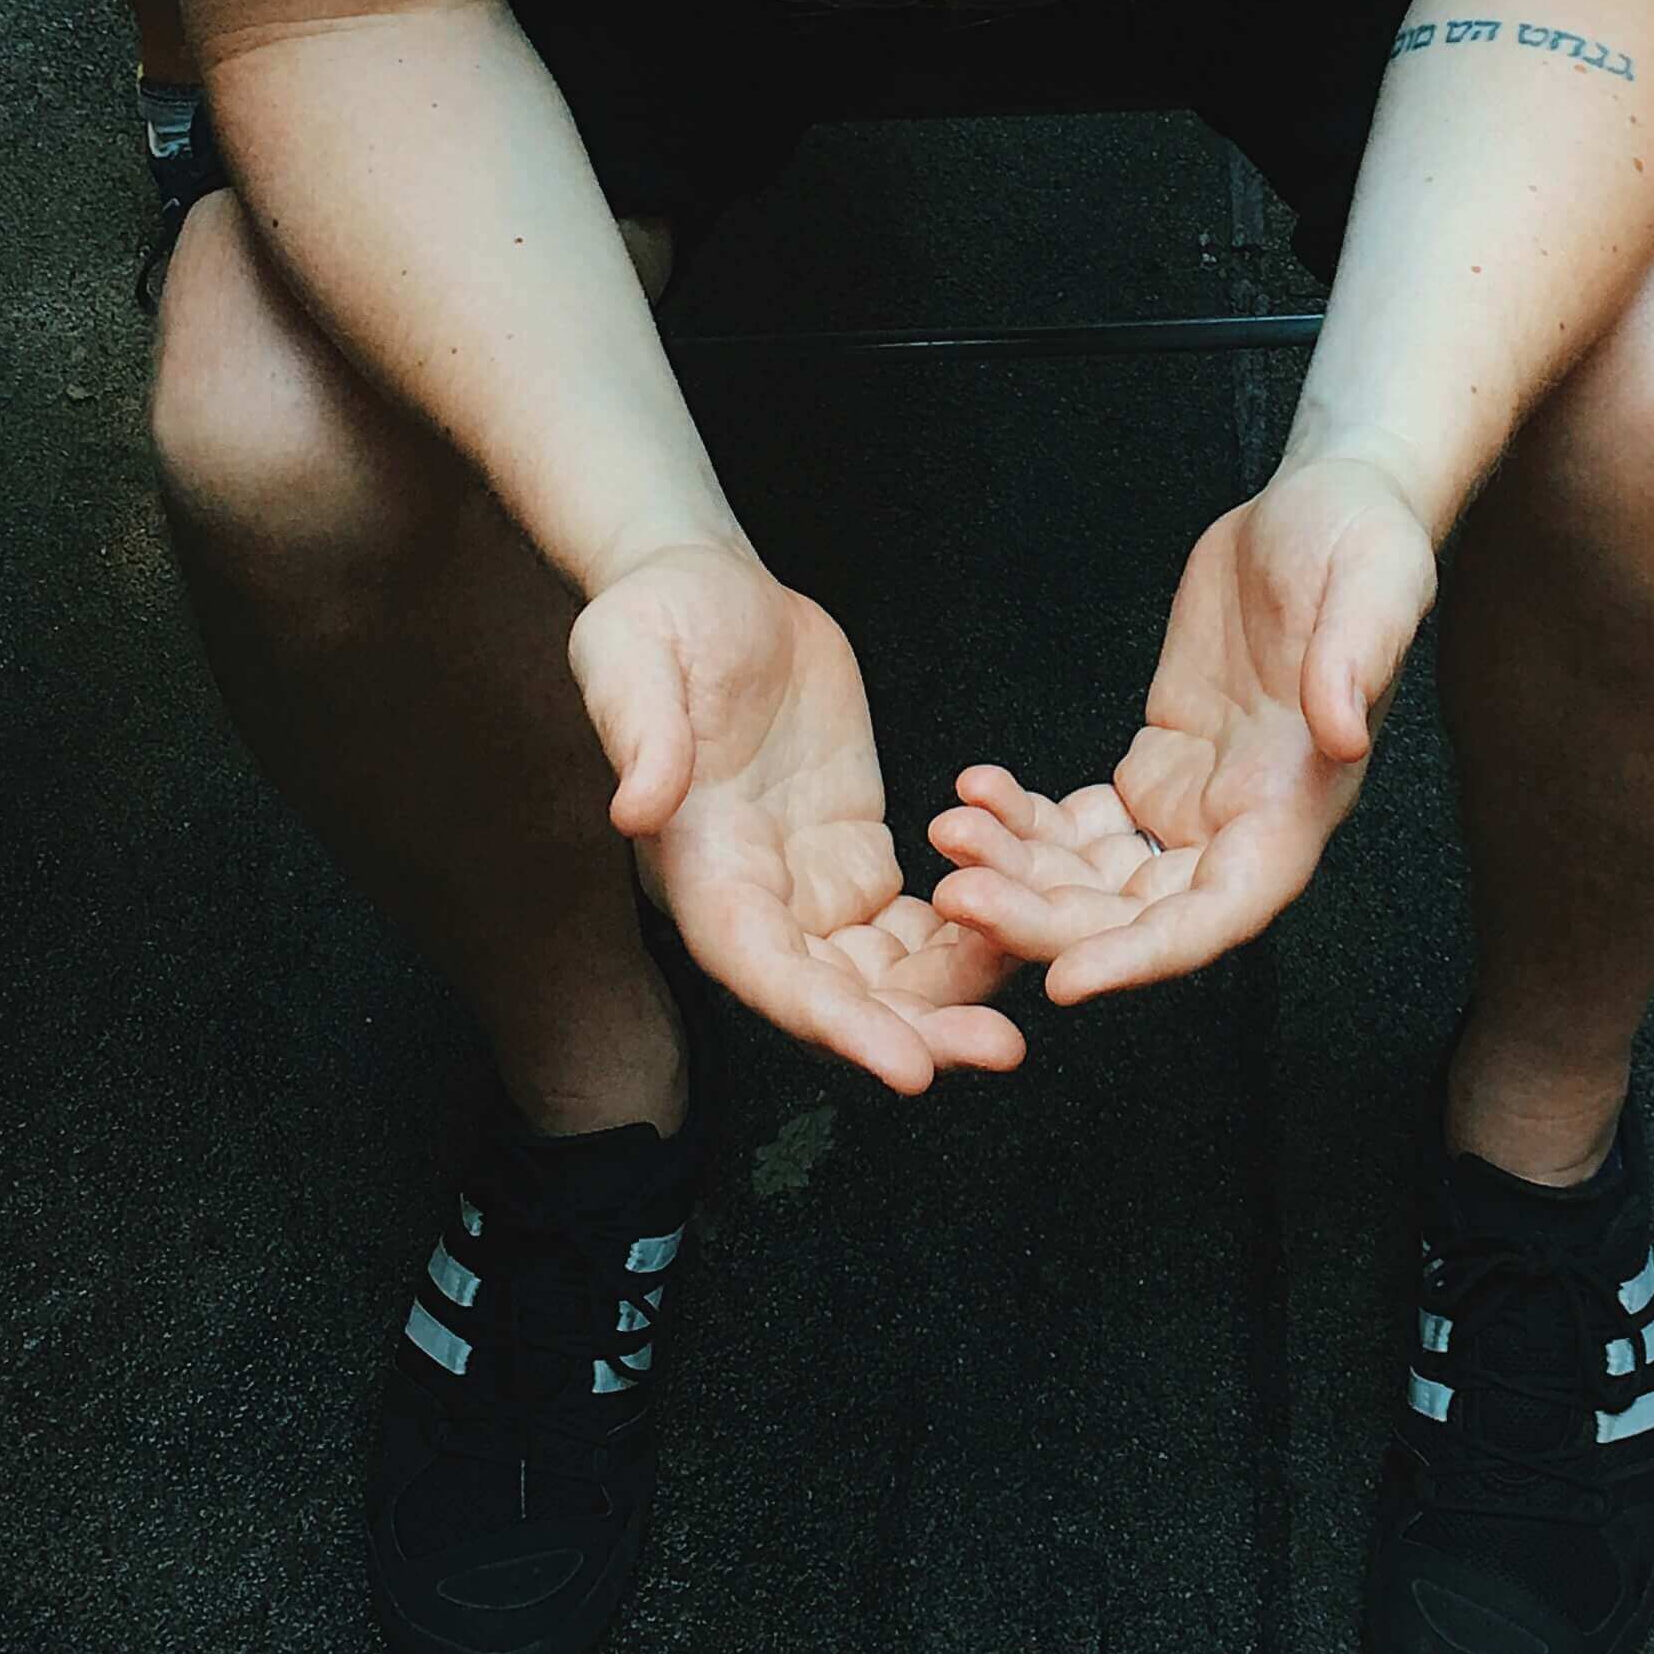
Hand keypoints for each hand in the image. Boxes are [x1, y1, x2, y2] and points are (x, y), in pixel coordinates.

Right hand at [572, 543, 1025, 1092]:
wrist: (708, 585)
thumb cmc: (657, 617)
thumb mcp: (631, 657)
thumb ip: (642, 733)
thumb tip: (636, 807)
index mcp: (699, 866)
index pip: (765, 969)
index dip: (834, 1023)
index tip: (905, 1067)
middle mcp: (754, 893)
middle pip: (836, 993)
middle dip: (915, 1030)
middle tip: (1000, 1049)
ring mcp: (806, 877)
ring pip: (883, 970)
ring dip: (949, 997)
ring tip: (1022, 1014)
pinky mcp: (850, 846)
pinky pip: (914, 918)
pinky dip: (965, 934)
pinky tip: (1021, 935)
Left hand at [928, 458, 1434, 1001]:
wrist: (1322, 506)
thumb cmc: (1363, 543)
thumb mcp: (1375, 586)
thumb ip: (1356, 662)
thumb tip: (1342, 734)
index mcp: (1299, 804)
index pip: (1220, 912)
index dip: (1144, 956)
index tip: (1067, 981)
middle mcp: (1245, 823)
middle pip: (1139, 914)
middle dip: (1046, 919)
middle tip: (957, 896)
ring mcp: (1197, 799)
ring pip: (1098, 879)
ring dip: (1020, 874)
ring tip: (948, 833)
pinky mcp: (1160, 763)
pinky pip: (1081, 824)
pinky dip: (1024, 821)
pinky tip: (976, 792)